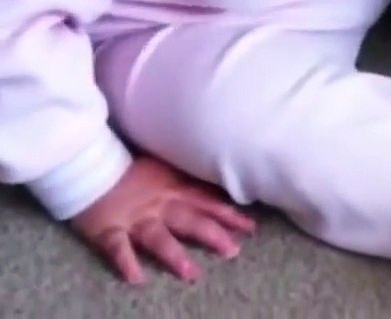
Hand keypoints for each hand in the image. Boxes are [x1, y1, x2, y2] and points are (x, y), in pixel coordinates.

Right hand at [70, 156, 255, 283]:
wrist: (88, 162)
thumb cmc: (127, 165)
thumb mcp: (163, 166)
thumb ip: (185, 178)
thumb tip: (214, 182)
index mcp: (172, 189)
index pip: (207, 203)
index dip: (229, 215)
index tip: (251, 228)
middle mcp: (158, 205)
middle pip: (190, 221)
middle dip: (213, 236)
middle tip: (233, 252)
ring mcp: (134, 218)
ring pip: (158, 238)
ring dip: (175, 256)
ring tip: (192, 274)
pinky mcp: (108, 229)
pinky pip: (117, 247)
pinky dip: (125, 262)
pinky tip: (136, 278)